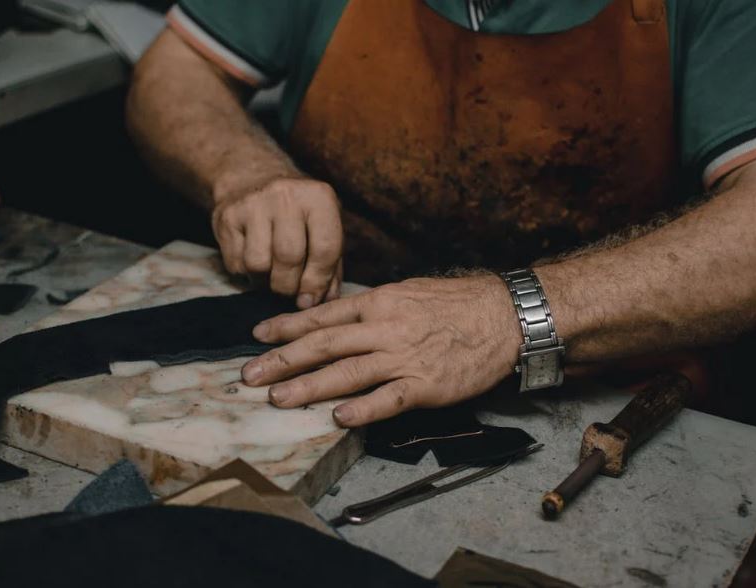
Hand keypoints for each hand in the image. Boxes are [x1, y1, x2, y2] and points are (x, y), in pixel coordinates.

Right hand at [212, 176, 342, 308]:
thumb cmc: (297, 214)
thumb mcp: (323, 228)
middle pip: (289, 258)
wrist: (252, 178)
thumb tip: (323, 301)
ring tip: (271, 276)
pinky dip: (247, 275)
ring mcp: (252, 204)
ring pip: (259, 265)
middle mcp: (285, 195)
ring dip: (266, 282)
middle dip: (289, 286)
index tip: (311, 299)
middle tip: (289, 291)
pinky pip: (237, 264)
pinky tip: (254, 262)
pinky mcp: (227, 217)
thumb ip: (330, 266)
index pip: (325, 248)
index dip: (318, 281)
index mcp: (318, 196)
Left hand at [241, 275, 522, 426]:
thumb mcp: (408, 293)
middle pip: (324, 345)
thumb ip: (372, 309)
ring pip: (348, 372)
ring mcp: (404, 357)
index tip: (258, 336)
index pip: (323, 316)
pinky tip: (338, 418)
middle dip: (283, 360)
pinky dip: (363, 409)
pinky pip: (389, 399)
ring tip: (278, 398)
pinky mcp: (426, 384)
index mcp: (379, 303)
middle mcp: (385, 328)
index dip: (287, 327)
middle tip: (250, 375)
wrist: (505, 315)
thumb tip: (337, 319)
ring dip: (309, 386)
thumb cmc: (456, 304)